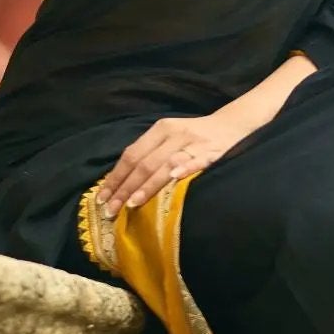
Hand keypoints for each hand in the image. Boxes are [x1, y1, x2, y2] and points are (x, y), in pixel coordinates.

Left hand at [96, 109, 251, 214]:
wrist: (231, 125)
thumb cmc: (194, 136)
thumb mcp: (170, 137)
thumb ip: (149, 153)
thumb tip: (121, 181)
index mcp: (161, 129)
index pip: (132, 154)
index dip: (116, 176)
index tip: (102, 197)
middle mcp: (174, 134)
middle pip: (144, 163)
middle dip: (125, 188)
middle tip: (111, 209)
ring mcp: (193, 143)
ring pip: (165, 165)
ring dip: (147, 185)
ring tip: (132, 204)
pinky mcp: (211, 153)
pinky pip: (195, 162)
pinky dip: (184, 170)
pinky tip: (173, 179)